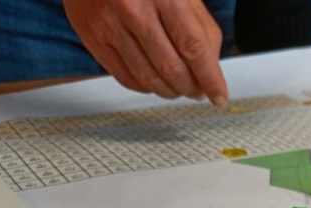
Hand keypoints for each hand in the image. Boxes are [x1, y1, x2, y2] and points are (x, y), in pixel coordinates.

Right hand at [63, 0, 227, 105]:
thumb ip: (201, 28)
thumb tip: (211, 70)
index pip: (193, 47)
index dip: (210, 78)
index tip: (219, 96)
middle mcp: (132, 8)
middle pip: (171, 68)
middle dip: (191, 88)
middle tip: (199, 91)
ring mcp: (108, 24)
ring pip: (148, 79)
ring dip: (170, 91)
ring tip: (179, 88)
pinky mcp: (91, 36)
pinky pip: (125, 77)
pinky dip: (146, 87)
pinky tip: (155, 82)